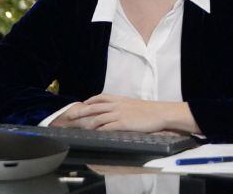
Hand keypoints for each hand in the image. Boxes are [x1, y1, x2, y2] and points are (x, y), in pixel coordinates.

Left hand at [57, 94, 172, 132]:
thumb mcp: (134, 104)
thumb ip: (124, 106)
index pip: (101, 97)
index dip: (89, 101)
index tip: (82, 104)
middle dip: (81, 112)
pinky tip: (95, 134)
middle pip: (94, 107)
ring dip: (88, 124)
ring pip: (98, 118)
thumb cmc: (150, 110)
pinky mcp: (123, 124)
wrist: (160, 113)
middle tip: (71, 117)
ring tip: (82, 129)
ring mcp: (119, 114)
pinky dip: (99, 130)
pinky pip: (106, 127)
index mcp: (120, 99)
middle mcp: (117, 105)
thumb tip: (117, 111)